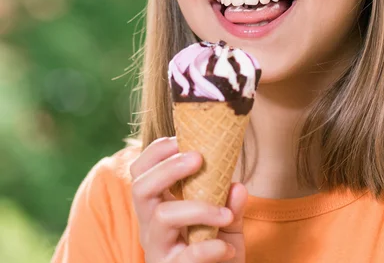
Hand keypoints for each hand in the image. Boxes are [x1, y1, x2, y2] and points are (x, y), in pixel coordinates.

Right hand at [130, 136, 246, 261]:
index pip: (141, 172)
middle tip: (199, 158)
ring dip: (198, 208)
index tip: (180, 138)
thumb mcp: (226, 222)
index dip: (155, 152)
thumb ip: (231, 203)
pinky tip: (227, 248)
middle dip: (169, 168)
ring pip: (162, 216)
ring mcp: (158, 249)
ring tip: (226, 214)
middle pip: (140, 188)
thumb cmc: (216, 249)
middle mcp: (151, 226)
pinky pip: (185, 257)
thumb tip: (237, 186)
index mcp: (160, 206)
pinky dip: (209, 249)